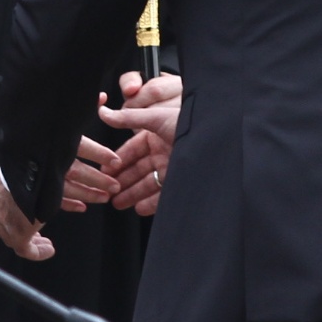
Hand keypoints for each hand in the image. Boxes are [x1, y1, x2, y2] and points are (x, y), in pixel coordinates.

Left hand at [0, 169, 53, 262]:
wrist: (28, 176)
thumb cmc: (30, 168)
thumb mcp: (26, 172)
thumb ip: (27, 180)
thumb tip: (41, 178)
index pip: (0, 206)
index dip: (13, 213)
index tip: (25, 215)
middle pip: (6, 224)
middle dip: (21, 229)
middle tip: (37, 235)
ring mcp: (3, 223)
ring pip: (14, 238)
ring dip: (32, 242)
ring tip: (45, 244)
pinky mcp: (16, 236)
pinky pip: (26, 250)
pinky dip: (38, 252)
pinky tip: (48, 250)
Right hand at [100, 73, 180, 214]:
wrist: (217, 139)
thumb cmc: (189, 123)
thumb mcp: (155, 117)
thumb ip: (129, 118)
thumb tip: (104, 112)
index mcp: (156, 135)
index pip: (131, 150)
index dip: (117, 160)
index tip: (103, 169)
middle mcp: (163, 152)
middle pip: (137, 169)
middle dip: (121, 180)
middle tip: (107, 190)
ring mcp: (172, 168)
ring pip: (147, 183)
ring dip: (132, 194)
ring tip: (117, 203)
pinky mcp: (181, 182)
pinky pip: (163, 195)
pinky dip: (150, 203)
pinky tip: (138, 208)